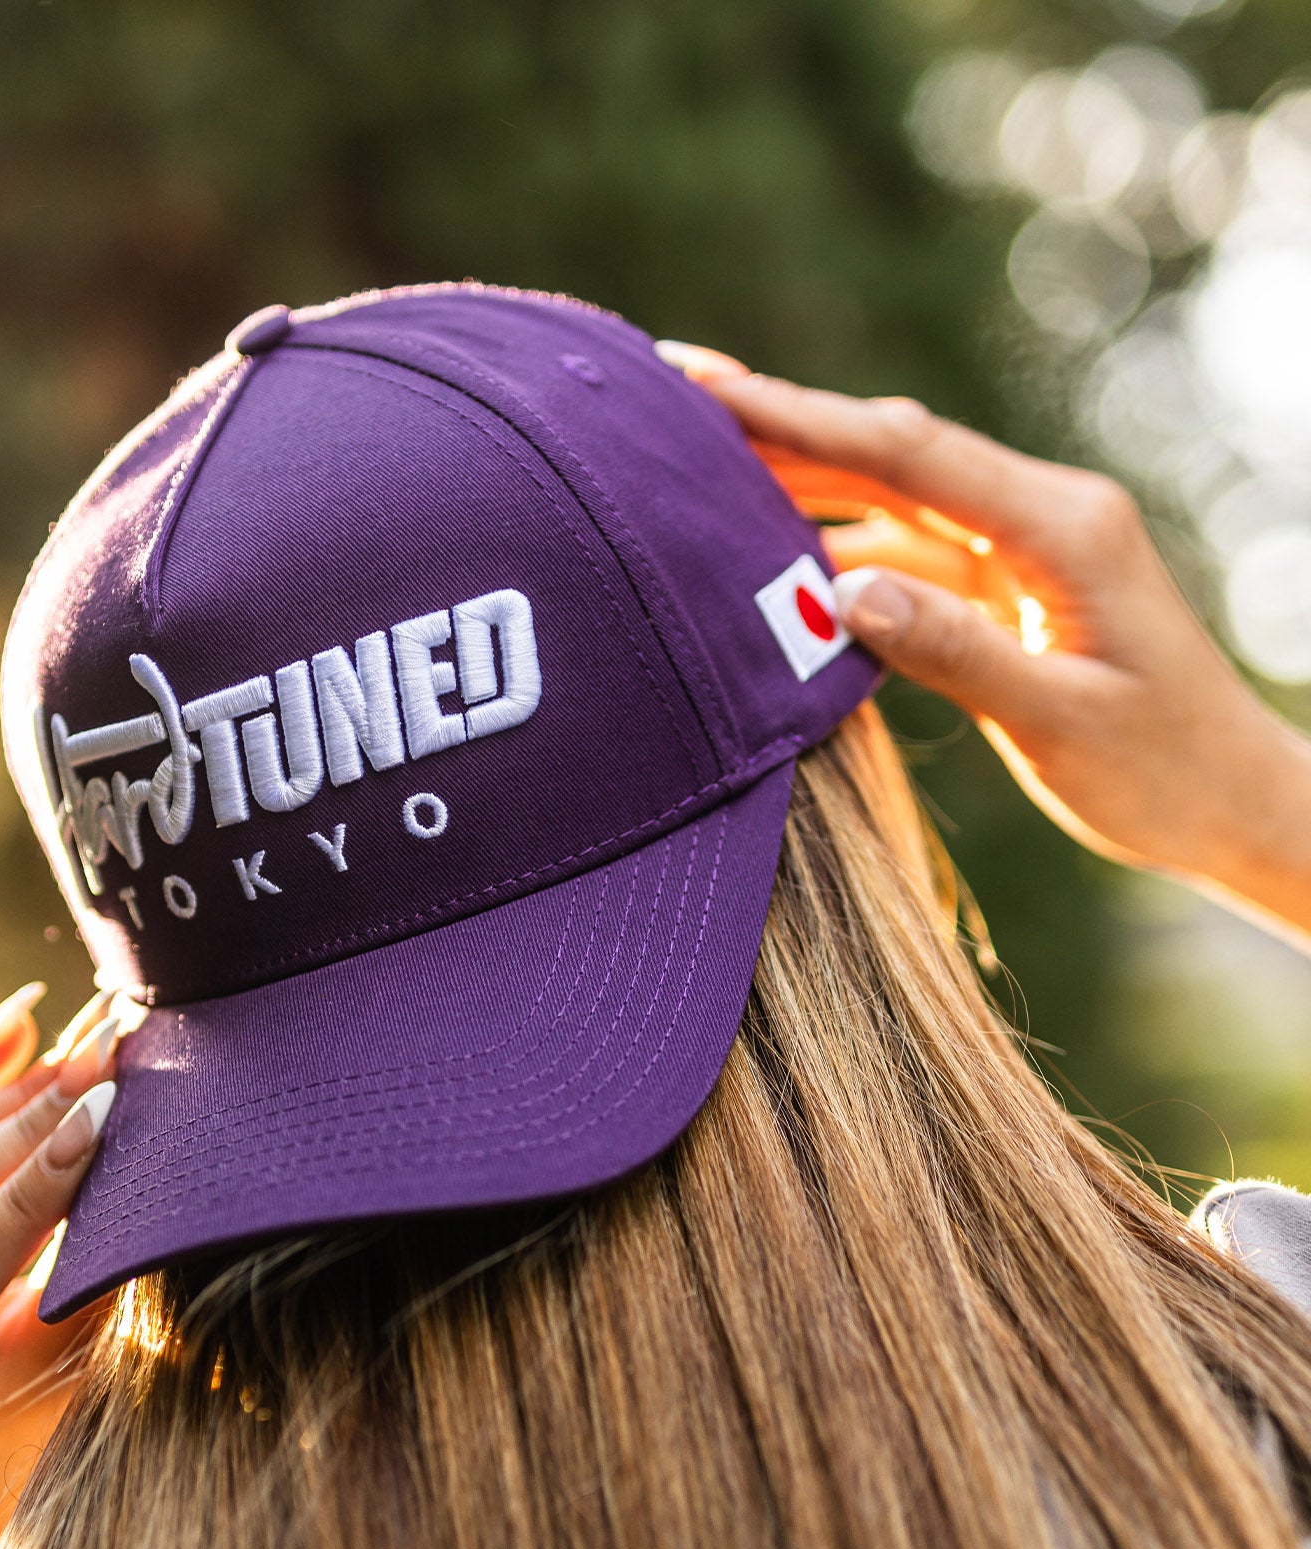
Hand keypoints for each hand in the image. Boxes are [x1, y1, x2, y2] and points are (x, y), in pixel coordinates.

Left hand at [0, 984, 122, 1505]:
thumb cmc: (2, 1415)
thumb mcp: (43, 1377)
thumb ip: (74, 1292)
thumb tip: (136, 1177)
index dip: (29, 1193)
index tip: (102, 1116)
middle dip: (27, 1123)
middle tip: (107, 1058)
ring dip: (2, 1092)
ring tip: (82, 1045)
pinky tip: (15, 1030)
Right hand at [660, 344, 1310, 944]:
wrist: (1230, 803)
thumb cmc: (1160, 771)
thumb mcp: (1058, 719)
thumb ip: (954, 650)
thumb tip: (842, 589)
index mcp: (1061, 527)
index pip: (907, 454)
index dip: (801, 418)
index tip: (706, 390)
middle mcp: (1040, 516)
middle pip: (889, 455)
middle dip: (783, 426)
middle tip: (671, 401)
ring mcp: (1022, 549)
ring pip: (890, 497)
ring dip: (800, 479)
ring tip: (698, 464)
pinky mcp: (1007, 587)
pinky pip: (906, 549)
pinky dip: (836, 544)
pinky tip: (770, 549)